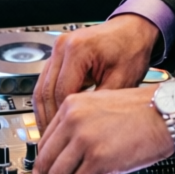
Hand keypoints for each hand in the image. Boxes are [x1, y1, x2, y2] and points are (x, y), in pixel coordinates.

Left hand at [32, 86, 173, 173]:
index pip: (44, 141)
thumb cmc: (141, 110)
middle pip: (44, 160)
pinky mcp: (98, 157)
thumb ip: (81, 127)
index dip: (41, 166)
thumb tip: (70, 159)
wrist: (165, 112)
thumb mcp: (102, 107)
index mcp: (72, 104)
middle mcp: (73, 119)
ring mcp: (84, 137)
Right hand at [33, 16, 158, 130]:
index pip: (61, 94)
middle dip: (48, 121)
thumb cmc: (131, 48)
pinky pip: (47, 81)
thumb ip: (100, 105)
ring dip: (44, 113)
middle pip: (45, 91)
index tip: (65, 140)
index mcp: (78, 49)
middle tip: (53, 144)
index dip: (62, 121)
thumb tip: (85, 133)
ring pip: (41, 87)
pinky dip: (49, 101)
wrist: (134, 29)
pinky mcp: (59, 54)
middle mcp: (63, 46)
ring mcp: (59, 48)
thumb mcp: (121, 80)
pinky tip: (56, 118)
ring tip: (52, 136)